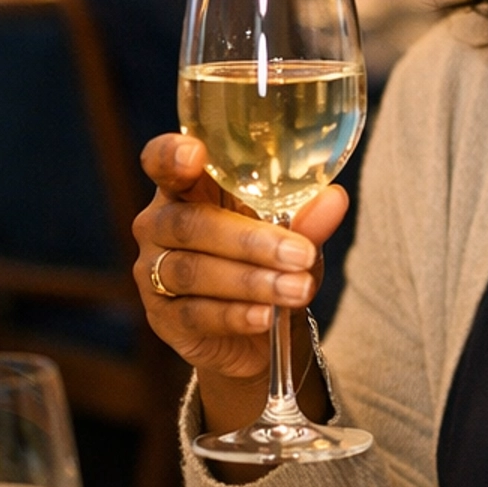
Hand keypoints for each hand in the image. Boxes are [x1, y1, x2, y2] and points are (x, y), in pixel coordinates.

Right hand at [132, 133, 347, 437]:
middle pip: (191, 224)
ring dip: (251, 281)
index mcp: (186, 188)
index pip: (162, 161)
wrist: (260, 332)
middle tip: (299, 254)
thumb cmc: (267, 262)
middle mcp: (159, 225)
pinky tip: (266, 316)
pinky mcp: (163, 319)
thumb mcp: (292, 236)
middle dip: (249, 240)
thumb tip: (334, 198)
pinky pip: (196, 314)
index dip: (171, 156)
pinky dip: (236, 315)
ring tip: (297, 288)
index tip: (194, 154)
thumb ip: (306, 218)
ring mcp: (153, 273)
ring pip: (193, 271)